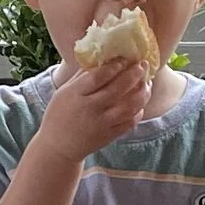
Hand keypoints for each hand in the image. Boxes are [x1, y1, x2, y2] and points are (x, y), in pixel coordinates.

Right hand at [36, 56, 153, 161]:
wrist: (58, 146)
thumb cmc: (60, 114)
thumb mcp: (65, 91)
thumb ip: (83, 75)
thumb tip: (103, 57)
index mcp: (76, 94)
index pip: (98, 76)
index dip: (115, 66)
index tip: (126, 58)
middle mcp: (90, 108)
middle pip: (118, 89)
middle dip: (134, 74)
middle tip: (142, 65)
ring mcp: (101, 124)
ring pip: (129, 106)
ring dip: (142, 92)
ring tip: (147, 83)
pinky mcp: (109, 136)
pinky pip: (130, 122)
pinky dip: (138, 111)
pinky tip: (140, 102)